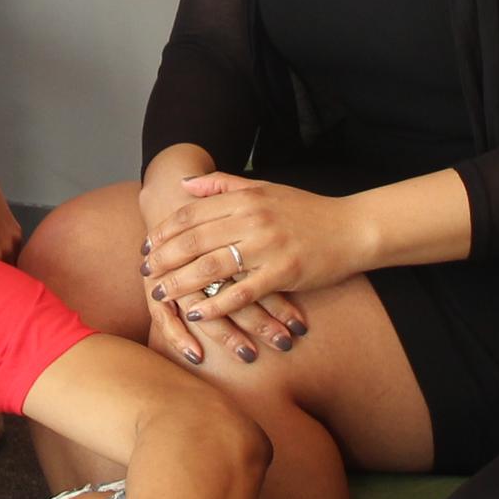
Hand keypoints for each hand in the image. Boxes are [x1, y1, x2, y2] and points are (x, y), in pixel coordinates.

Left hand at [141, 173, 356, 362]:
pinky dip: (215, 305)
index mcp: (245, 198)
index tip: (147, 246)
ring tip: (160, 295)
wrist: (353, 227)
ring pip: (211, 266)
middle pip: (194, 240)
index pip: (192, 213)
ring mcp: (267, 246)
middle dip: (164, 258)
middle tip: (145, 274)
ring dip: (181, 283)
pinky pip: (241, 292)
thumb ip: (223, 184)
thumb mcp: (265, 187)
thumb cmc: (307, 210)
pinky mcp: (283, 272)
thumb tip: (186, 184)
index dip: (165, 231)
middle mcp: (252, 219)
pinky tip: (196, 314)